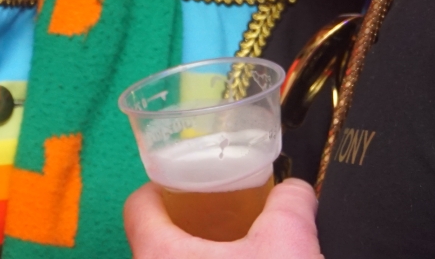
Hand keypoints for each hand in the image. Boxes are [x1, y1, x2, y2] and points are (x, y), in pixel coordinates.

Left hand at [124, 180, 324, 258]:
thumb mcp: (290, 245)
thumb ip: (291, 204)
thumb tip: (296, 190)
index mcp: (159, 256)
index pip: (138, 208)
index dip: (161, 189)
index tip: (183, 184)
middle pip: (155, 245)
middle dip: (188, 230)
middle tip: (219, 219)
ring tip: (237, 257)